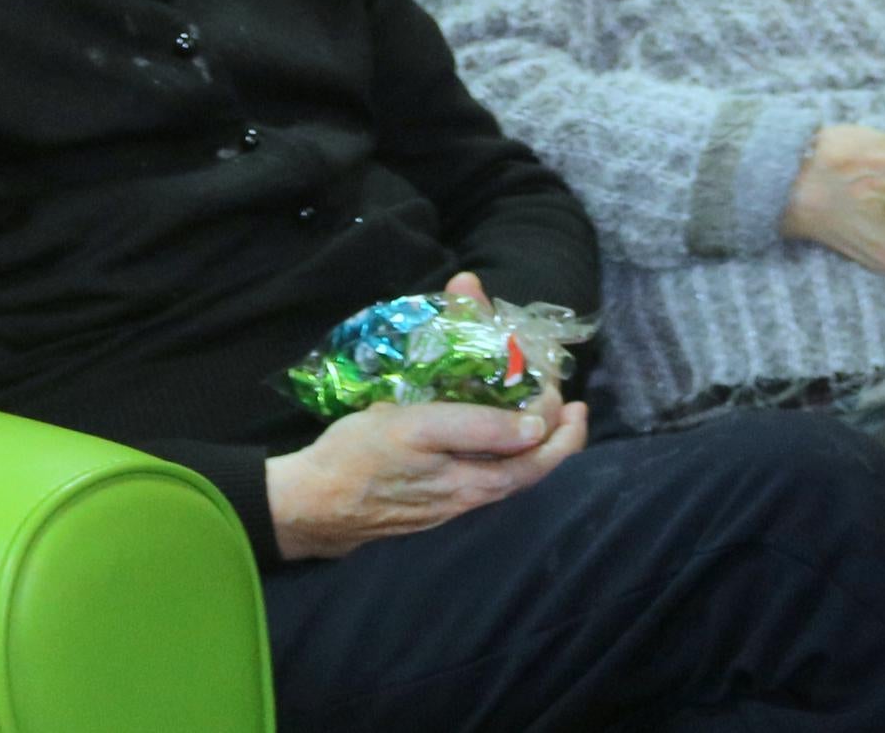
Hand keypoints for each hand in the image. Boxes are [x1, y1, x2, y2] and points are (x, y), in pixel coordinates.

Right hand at [264, 392, 588, 560]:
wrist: (311, 504)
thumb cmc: (361, 458)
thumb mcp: (417, 428)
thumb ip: (477, 426)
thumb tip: (535, 426)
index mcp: (475, 482)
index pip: (538, 455)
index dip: (555, 419)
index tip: (555, 381)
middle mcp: (471, 498)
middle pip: (532, 470)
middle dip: (559, 436)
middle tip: (573, 404)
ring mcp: (451, 502)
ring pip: (509, 474)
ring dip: (532, 443)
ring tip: (542, 414)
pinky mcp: (431, 498)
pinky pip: (483, 475)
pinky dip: (502, 451)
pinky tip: (494, 435)